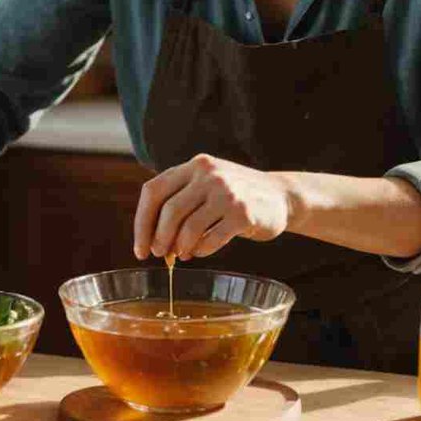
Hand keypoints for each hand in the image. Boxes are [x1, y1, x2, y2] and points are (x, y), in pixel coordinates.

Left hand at [133, 154, 292, 260]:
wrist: (281, 195)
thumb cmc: (233, 196)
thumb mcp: (206, 185)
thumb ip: (180, 202)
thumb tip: (151, 241)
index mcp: (194, 165)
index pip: (153, 191)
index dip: (141, 222)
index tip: (140, 248)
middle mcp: (209, 174)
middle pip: (169, 211)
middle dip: (159, 238)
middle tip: (160, 254)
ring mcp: (227, 193)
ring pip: (189, 228)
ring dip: (180, 247)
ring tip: (182, 254)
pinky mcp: (243, 213)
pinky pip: (211, 239)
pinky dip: (201, 250)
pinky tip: (200, 251)